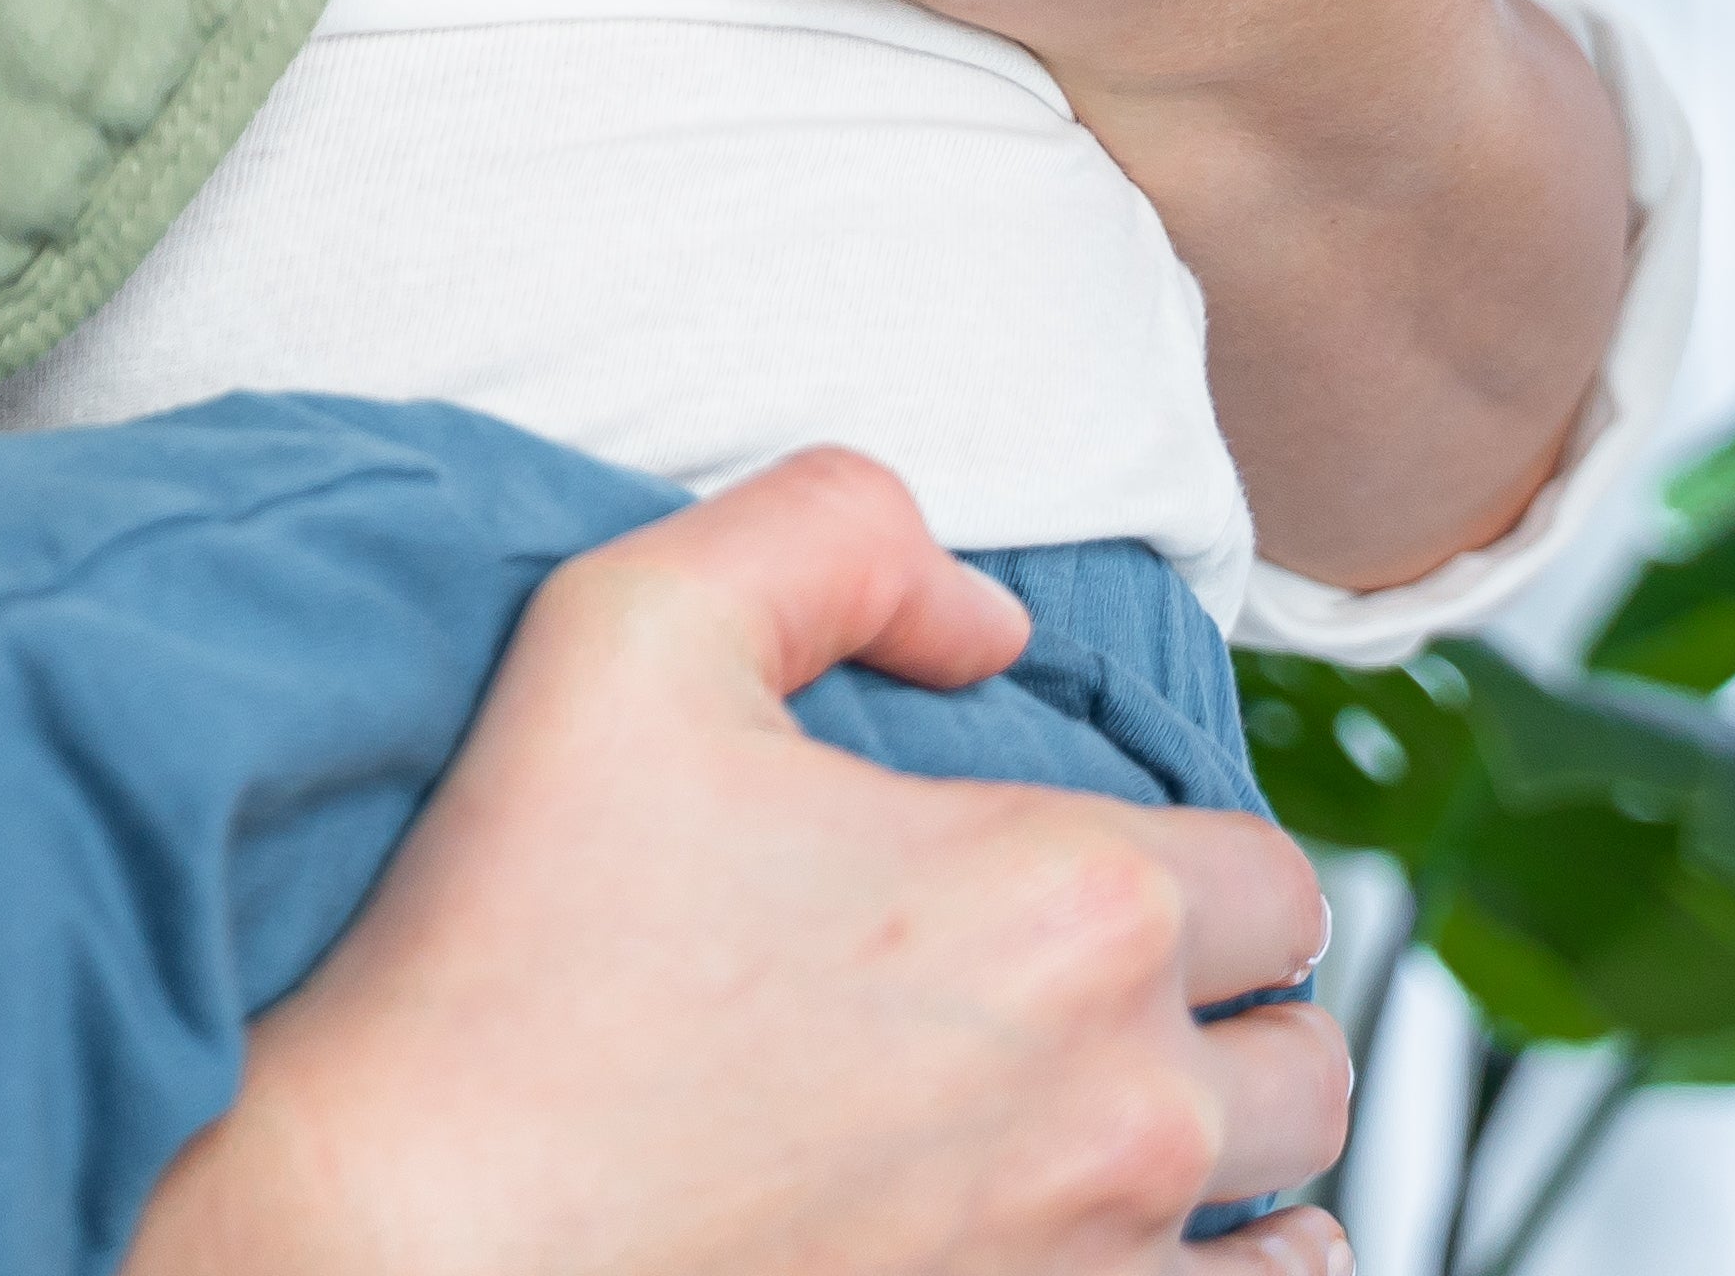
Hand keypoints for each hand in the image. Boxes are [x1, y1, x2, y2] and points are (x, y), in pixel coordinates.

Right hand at [128, 450, 1350, 1275]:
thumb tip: (985, 619)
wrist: (424, 1220)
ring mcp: (1087, 1275)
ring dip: (1235, 1165)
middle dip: (1228, 1004)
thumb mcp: (633, 622)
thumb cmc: (518, 929)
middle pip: (1309, 1058)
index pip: (1272, 874)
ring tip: (1110, 1119)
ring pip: (1298, 1225)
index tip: (1064, 855)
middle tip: (1085, 980)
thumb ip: (835, 532)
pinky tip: (1104, 1242)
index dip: (1182, 848)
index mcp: (1068, 901)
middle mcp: (1125, 1108)